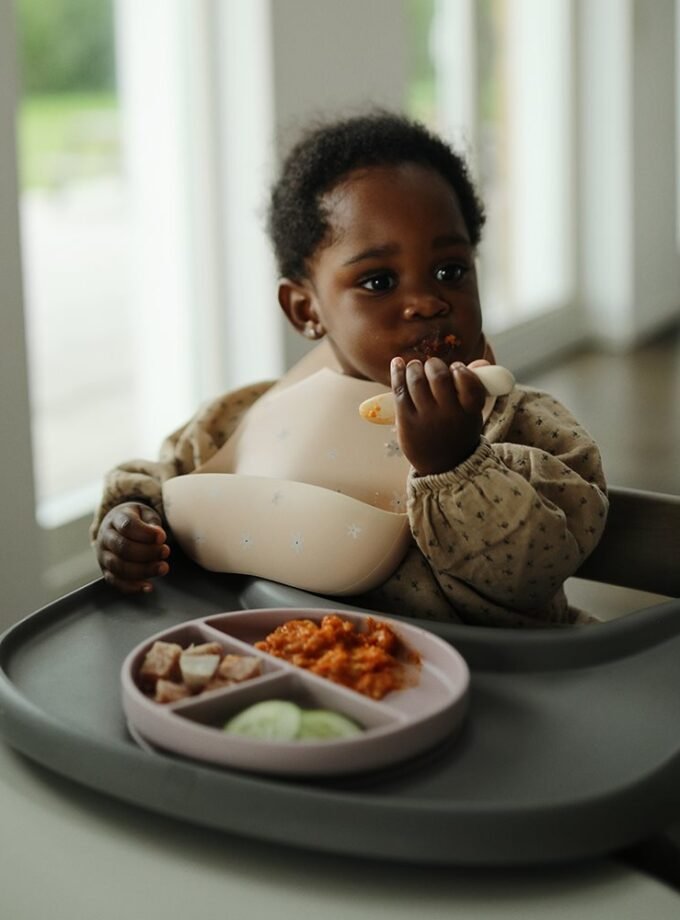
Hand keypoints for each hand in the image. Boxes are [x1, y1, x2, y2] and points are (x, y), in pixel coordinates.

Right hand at [96, 502, 169, 593]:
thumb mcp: (146, 514)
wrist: (117, 526)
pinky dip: (132, 586)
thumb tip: (159, 536)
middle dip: (147, 552)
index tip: (162, 537)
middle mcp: (106, 537)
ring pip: (119, 566)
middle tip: (166, 552)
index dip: (146, 533)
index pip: (128, 526)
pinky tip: (148, 586)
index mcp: (116, 519)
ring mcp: (103, 555)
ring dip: (143, 570)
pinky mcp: (106, 571)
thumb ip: (152, 523)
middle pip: (123, 547)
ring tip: (163, 568)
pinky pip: (115, 582)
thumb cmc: (137, 520)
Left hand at [390, 356, 486, 474]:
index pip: (469, 383)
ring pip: (417, 382)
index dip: (461, 370)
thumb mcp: (472, 414)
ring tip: (415, 367)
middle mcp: (448, 415)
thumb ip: (475, 387)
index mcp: (469, 411)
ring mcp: (427, 418)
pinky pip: (400, 391)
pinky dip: (398, 373)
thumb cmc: (458, 432)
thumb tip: (480, 361)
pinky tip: (397, 363)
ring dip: (415, 367)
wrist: (444, 466)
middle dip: (434, 365)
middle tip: (431, 366)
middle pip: (439, 378)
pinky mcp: (406, 421)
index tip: (456, 367)